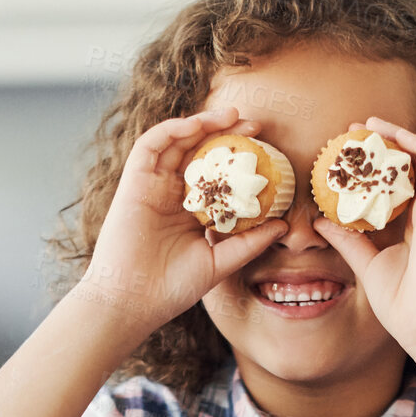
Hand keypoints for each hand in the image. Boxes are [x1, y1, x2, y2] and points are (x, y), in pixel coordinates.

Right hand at [81, 105, 287, 330]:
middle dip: (226, 132)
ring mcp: (152, 185)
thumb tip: (282, 226)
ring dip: (203, 123)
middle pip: (199, 151)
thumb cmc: (173, 287)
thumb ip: (248, 243)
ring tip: (232, 115)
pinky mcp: (134, 181)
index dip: (240, 159)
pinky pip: (151, 145)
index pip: (217, 174)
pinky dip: (173, 130)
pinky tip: (197, 125)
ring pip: (177, 141)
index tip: (268, 151)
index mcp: (191, 210)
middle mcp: (171, 193)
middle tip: (255, 125)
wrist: (133, 301)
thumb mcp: (219, 262)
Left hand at [313, 116, 415, 361]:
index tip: (357, 150)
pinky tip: (404, 132)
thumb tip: (322, 221)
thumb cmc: (404, 306)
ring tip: (375, 122)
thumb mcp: (367, 265)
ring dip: (404, 136)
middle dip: (390, 142)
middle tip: (361, 128)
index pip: (403, 185)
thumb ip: (349, 240)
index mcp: (415, 227)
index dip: (383, 165)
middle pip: (415, 167)